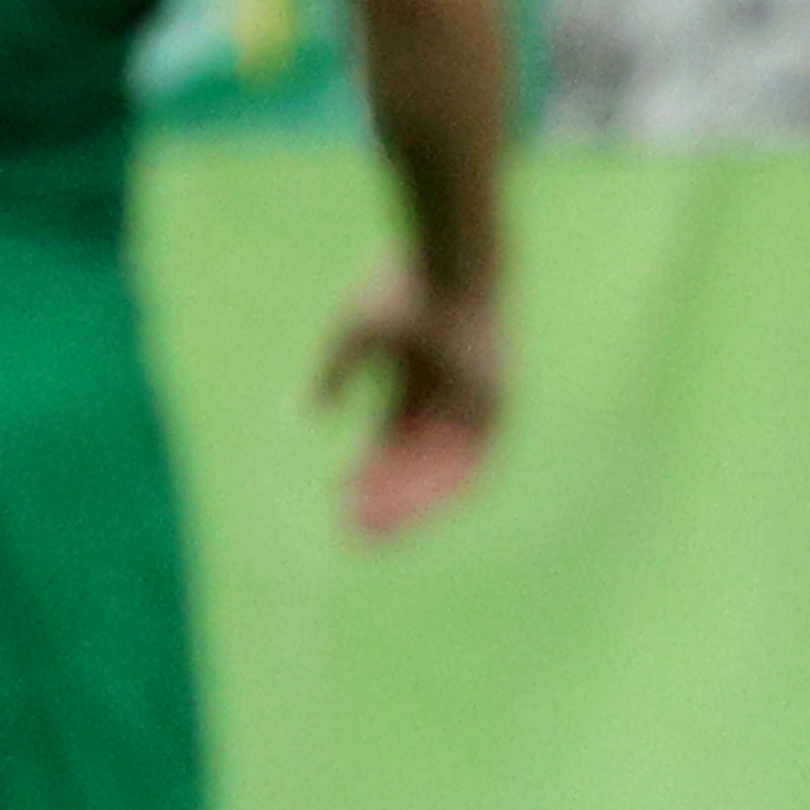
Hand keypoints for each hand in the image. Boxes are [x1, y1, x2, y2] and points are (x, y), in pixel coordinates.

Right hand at [317, 262, 501, 542]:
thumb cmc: (402, 294)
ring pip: (439, 475)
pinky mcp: (498, 415)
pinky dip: (443, 491)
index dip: (365, 477)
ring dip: (410, 506)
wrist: (456, 274)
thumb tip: (311, 417)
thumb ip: (333, 375)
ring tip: (380, 532)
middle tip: (357, 535)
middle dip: (385, 502)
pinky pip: (473, 467)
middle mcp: (445, 405)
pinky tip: (418, 514)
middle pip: (412, 468)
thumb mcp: (355, 336)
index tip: (338, 503)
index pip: (388, 448)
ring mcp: (472, 410)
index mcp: (412, 387)